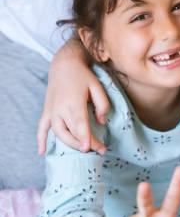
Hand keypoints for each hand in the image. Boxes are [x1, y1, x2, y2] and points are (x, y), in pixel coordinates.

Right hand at [37, 39, 108, 154]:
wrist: (64, 64)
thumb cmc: (83, 76)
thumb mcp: (97, 86)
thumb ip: (102, 104)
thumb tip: (101, 122)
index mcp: (74, 102)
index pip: (80, 125)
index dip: (87, 139)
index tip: (95, 149)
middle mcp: (60, 109)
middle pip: (71, 132)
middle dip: (83, 144)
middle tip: (98, 150)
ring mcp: (52, 110)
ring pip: (58, 133)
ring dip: (69, 143)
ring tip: (82, 148)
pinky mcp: (47, 111)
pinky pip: (41, 128)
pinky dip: (40, 140)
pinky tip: (42, 152)